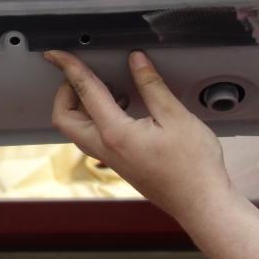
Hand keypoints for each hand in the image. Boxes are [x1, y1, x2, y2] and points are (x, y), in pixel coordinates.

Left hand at [45, 49, 236, 225]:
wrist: (201, 203)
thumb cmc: (193, 167)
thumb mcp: (176, 117)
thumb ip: (152, 86)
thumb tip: (136, 62)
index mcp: (115, 133)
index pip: (84, 91)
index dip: (69, 68)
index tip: (57, 55)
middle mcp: (106, 149)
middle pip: (65, 119)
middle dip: (66, 92)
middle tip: (81, 74)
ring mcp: (111, 160)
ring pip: (78, 131)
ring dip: (82, 106)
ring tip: (107, 86)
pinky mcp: (121, 165)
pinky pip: (95, 138)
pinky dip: (97, 118)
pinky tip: (123, 107)